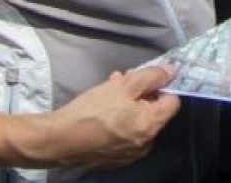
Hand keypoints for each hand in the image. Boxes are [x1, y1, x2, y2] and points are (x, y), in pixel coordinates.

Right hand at [40, 65, 180, 168]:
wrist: (58, 140)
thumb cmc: (91, 111)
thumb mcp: (123, 85)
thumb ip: (151, 76)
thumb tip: (172, 71)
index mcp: (151, 126)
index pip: (173, 101)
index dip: (162, 86)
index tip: (146, 78)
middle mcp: (146, 144)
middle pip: (154, 111)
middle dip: (141, 93)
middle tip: (123, 81)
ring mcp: (131, 154)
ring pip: (139, 121)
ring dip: (129, 104)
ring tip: (110, 91)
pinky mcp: (116, 159)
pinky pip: (126, 134)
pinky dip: (120, 121)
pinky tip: (103, 111)